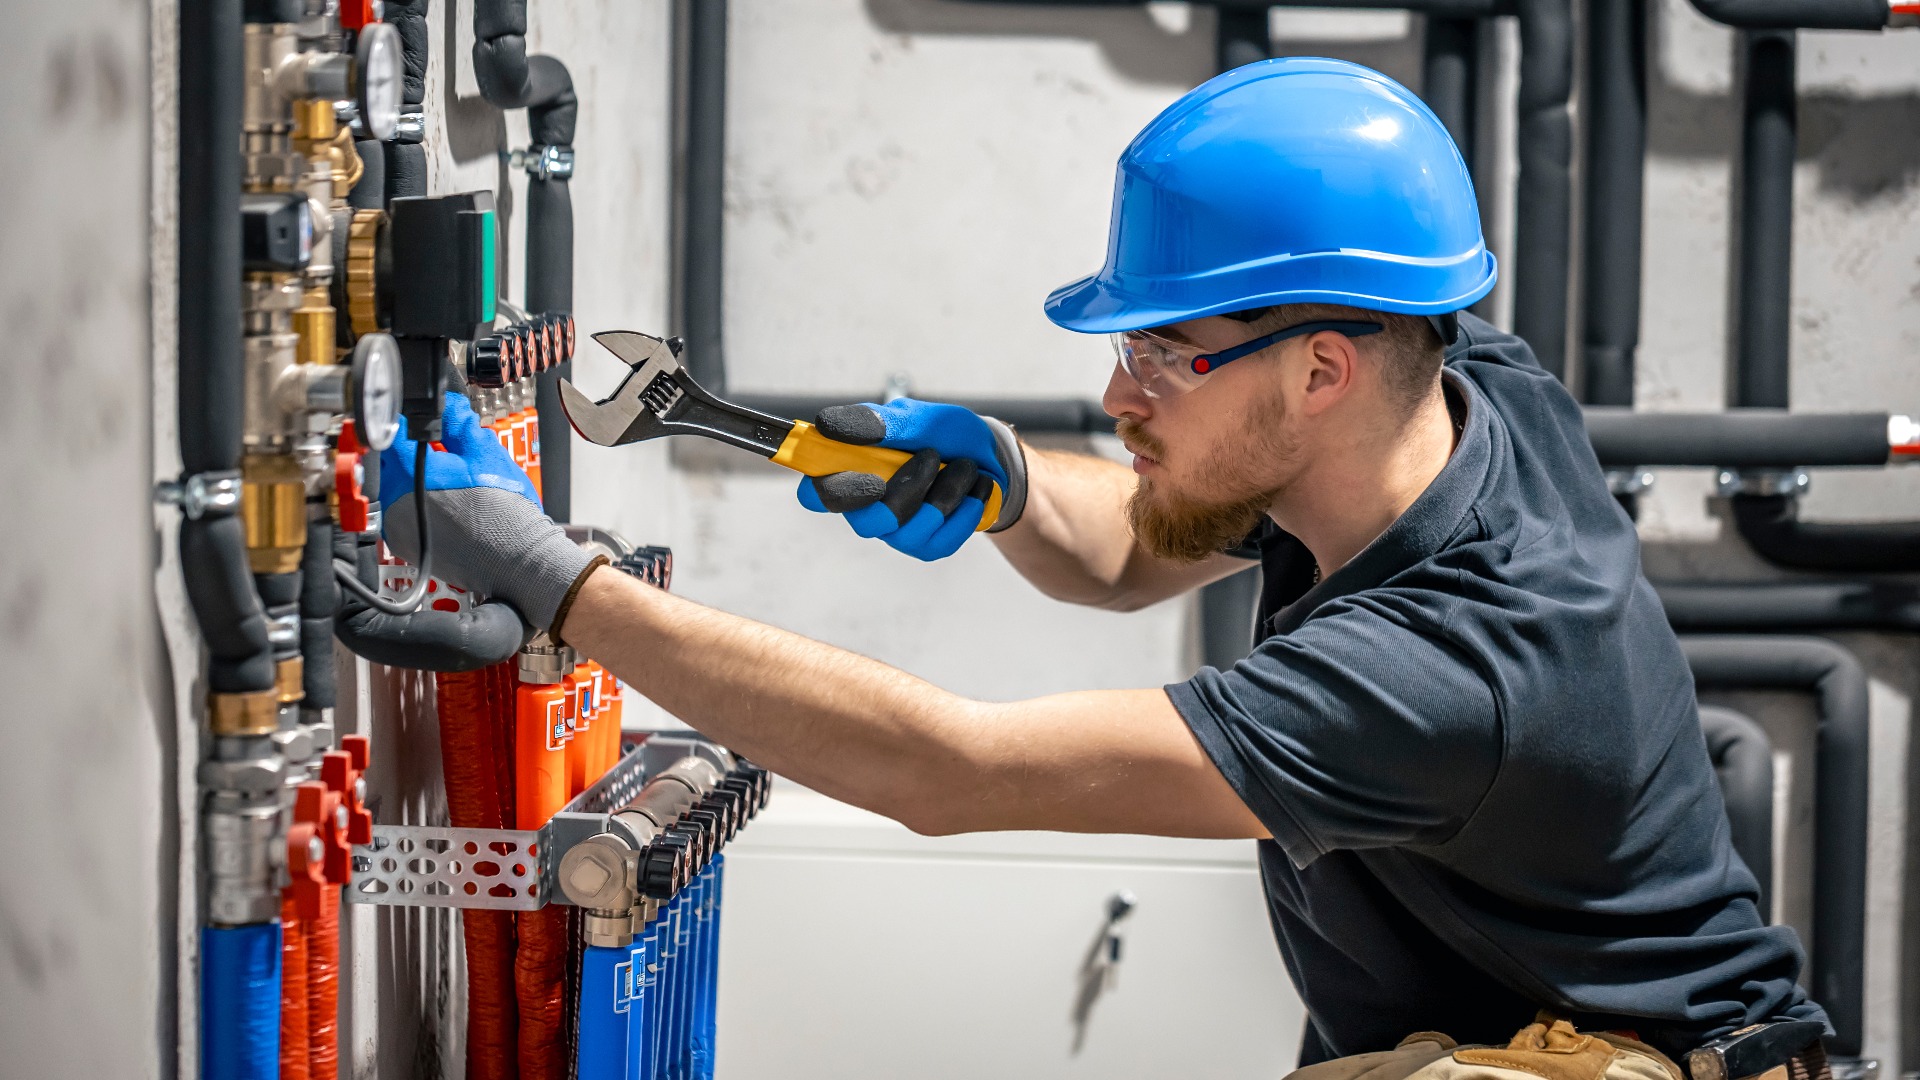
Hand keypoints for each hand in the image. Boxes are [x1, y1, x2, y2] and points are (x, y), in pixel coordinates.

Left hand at [380, 392, 592, 632]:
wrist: (515, 560)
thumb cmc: (505, 514)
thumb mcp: (487, 454)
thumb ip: (460, 424)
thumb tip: (449, 407)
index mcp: (409, 473)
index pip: (391, 433)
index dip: (404, 422)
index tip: (414, 420)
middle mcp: (394, 501)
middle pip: (389, 463)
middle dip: (408, 453)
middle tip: (436, 451)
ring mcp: (397, 527)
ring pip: (393, 489)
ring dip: (411, 480)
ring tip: (444, 481)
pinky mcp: (405, 546)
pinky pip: (399, 515)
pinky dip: (414, 506)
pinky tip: (442, 506)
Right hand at [795, 398, 1027, 560]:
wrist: (989, 455)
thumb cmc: (941, 433)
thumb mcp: (914, 418)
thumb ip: (875, 423)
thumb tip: (825, 425)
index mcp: (851, 472)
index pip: (815, 493)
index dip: (827, 491)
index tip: (867, 476)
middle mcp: (866, 508)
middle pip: (866, 523)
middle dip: (905, 490)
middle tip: (931, 455)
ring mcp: (896, 532)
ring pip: (908, 531)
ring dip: (945, 492)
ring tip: (964, 465)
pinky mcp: (926, 547)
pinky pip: (940, 541)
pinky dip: (965, 510)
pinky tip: (975, 489)